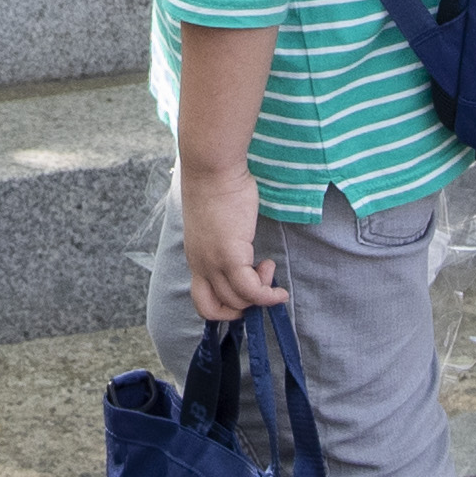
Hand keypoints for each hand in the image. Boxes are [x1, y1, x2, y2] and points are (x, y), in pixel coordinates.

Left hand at [179, 167, 286, 322]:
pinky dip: (267, 296)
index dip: (224, 308)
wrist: (213, 168)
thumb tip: (242, 248)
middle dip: (243, 306)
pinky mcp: (230, 256)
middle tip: (261, 282)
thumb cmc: (217, 185)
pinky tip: (279, 290)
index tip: (245, 292)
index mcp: (196, 258)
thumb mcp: (216, 222)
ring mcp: (213, 263)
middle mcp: (201, 265)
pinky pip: (250, 290)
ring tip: (269, 271)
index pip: (202, 301)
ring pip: (236, 302)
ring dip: (259, 296)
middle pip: (216, 308)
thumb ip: (225, 241)